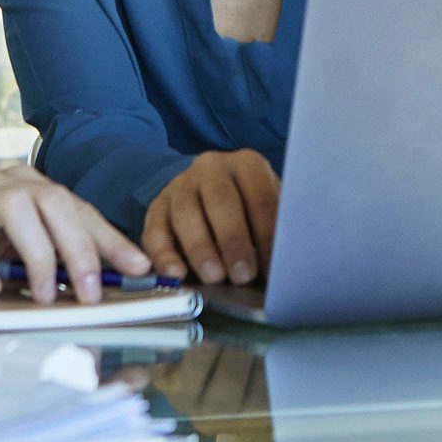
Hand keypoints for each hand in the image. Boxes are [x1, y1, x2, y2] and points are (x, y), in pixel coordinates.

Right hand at [0, 164, 150, 303]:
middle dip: (81, 248)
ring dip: (40, 256)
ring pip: (17, 210)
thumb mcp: (6, 250)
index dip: (110, 238)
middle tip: (93, 291)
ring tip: (47, 296)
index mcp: (22, 186)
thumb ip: (44, 257)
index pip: (76, 206)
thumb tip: (95, 284)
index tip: (139, 268)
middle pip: (53, 201)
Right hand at [142, 149, 278, 285]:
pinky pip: (155, 231)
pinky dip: (164, 255)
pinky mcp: (157, 207)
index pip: (260, 199)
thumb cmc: (247, 206)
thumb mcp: (266, 207)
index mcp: (247, 165)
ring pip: (186, 214)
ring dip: (201, 249)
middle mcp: (211, 168)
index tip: (272, 269)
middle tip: (243, 275)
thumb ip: (275, 227)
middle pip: (221, 201)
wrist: (207, 189)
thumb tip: (286, 264)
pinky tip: (177, 274)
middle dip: (233, 241)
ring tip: (214, 277)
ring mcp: (181, 185)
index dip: (267, 236)